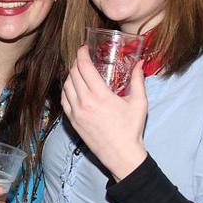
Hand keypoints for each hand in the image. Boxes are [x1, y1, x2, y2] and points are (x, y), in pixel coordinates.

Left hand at [61, 45, 147, 180]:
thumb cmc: (131, 129)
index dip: (82, 54)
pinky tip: (73, 87)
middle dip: (77, 62)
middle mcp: (85, 102)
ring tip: (78, 71)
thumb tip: (138, 63)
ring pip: (66, 86)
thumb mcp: (139, 103)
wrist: (121, 155)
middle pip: (73, 74)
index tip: (84, 48)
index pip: (84, 67)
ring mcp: (76, 112)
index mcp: (100, 95)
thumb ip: (138, 80)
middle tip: (83, 58)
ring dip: (71, 75)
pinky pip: (64, 100)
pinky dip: (66, 90)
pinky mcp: (73, 121)